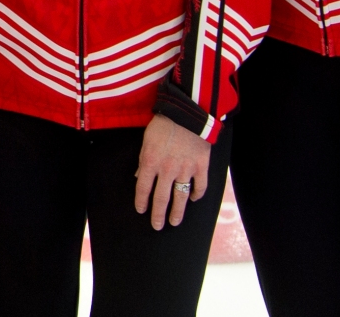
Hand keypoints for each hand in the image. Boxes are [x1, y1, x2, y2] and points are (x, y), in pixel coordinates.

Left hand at [133, 113, 210, 229]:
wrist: (187, 113)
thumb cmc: (163, 124)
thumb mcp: (146, 140)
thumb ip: (142, 160)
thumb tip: (138, 176)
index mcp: (150, 162)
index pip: (143, 188)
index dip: (141, 202)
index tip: (141, 211)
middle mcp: (167, 170)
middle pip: (161, 198)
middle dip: (158, 214)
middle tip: (157, 225)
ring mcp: (186, 170)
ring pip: (181, 197)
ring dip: (177, 212)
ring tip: (175, 222)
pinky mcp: (201, 166)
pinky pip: (200, 186)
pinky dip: (197, 194)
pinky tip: (193, 199)